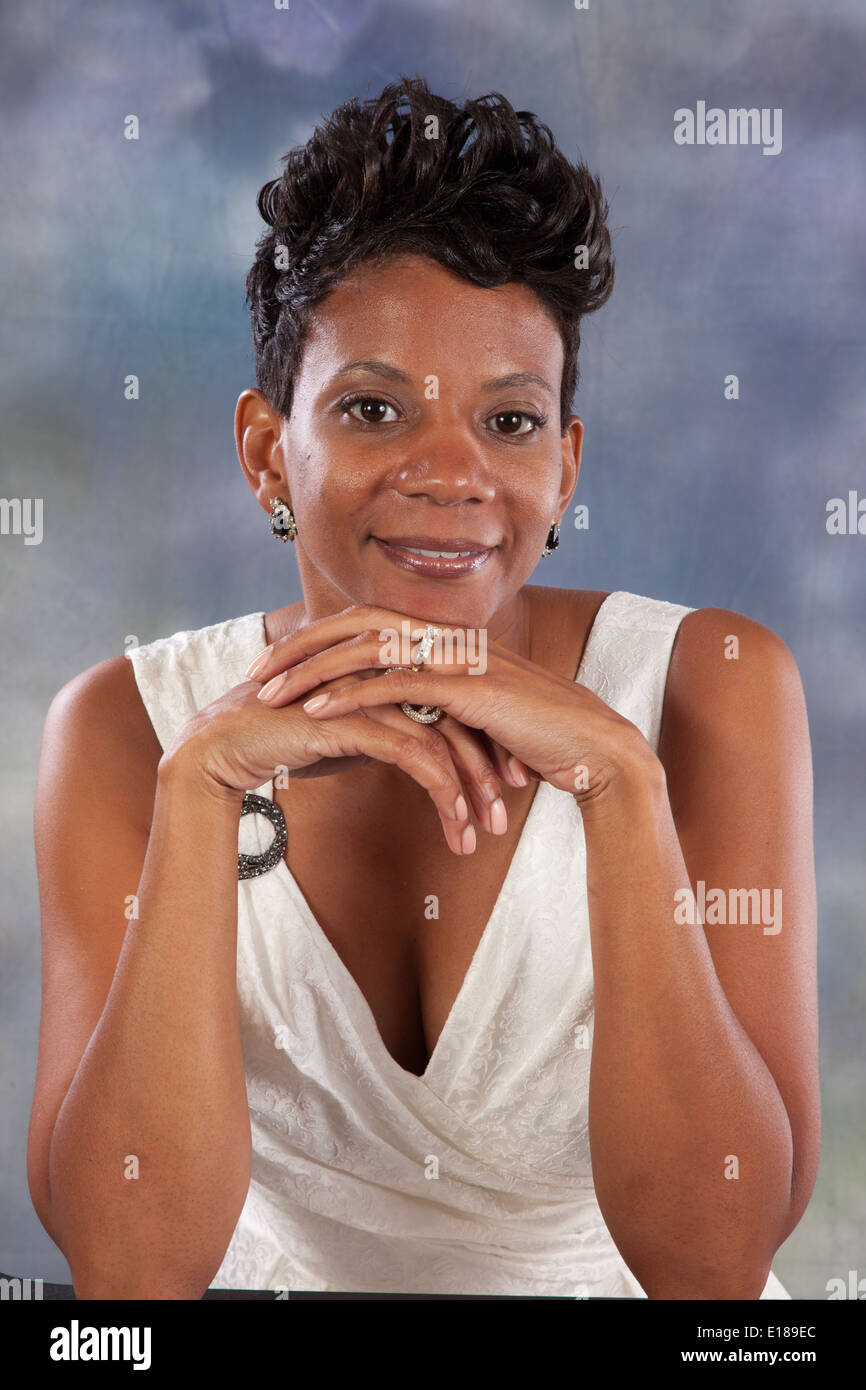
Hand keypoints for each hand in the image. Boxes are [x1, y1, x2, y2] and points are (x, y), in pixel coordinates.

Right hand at [160, 669, 481, 854]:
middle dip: (487, 773)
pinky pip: (413, 754)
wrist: (228, 746)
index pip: (457, 706)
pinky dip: (440, 788)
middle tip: (502, 818)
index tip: (503, 792)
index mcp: (392, 669)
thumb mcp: (355, 736)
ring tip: (478, 833)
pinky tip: (451, 818)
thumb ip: (393, 734)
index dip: (486, 749)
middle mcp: (386, 673)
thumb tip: (429, 756)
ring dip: (468, 790)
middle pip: (460, 719)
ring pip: (443, 739)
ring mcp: (370, 691)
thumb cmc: (290, 740)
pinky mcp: (353, 716)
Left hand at [248, 603, 657, 805]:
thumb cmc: (539, 737)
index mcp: (448, 638)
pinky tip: (315, 710)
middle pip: (355, 623)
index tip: (280, 662)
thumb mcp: (480, 715)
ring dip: (311, 670)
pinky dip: (350, 695)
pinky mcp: (468, 688)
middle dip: (300, 645)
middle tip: (255, 670)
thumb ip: (442, 704)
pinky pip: (395, 684)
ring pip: (366, 649)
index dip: (319, 638)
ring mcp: (459, 657)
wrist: (593, 748)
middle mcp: (449, 637)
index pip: (369, 622)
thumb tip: (406, 716)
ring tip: (268, 693)